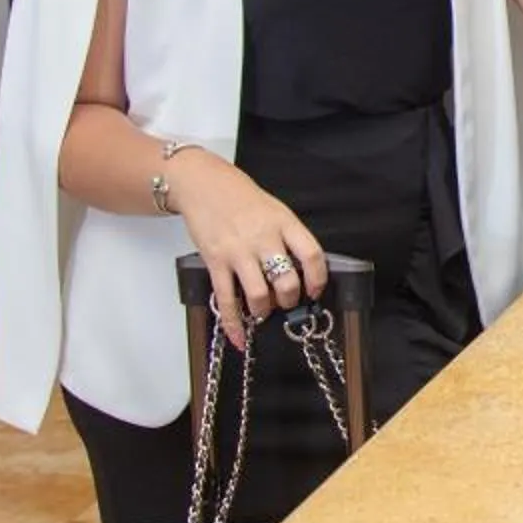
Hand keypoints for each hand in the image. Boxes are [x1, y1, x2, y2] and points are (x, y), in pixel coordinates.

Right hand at [167, 155, 327, 345]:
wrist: (204, 184)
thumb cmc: (242, 199)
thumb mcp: (276, 210)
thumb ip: (289, 238)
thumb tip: (302, 272)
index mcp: (284, 223)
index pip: (312, 255)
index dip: (317, 279)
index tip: (314, 290)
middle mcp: (263, 238)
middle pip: (286, 280)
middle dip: (289, 300)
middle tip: (286, 302)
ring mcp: (238, 251)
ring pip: (258, 295)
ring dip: (263, 310)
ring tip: (263, 309)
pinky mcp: (215, 261)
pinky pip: (226, 300)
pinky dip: (233, 324)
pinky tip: (239, 337)